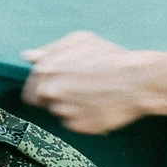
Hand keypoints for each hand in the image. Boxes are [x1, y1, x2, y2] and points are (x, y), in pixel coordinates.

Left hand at [20, 31, 156, 133]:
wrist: (138, 81)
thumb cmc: (111, 57)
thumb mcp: (81, 40)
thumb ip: (51, 49)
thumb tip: (28, 57)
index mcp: (47, 71)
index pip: (29, 90)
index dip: (40, 89)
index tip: (55, 87)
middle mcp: (51, 92)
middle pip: (42, 104)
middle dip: (53, 98)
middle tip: (76, 91)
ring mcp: (64, 111)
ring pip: (60, 113)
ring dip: (70, 107)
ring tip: (92, 95)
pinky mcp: (79, 126)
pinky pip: (75, 124)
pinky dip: (83, 117)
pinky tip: (98, 106)